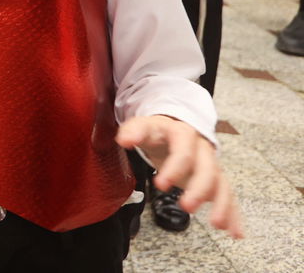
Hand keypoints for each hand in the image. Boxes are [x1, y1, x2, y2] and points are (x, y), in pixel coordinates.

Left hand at [117, 115, 243, 237]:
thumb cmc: (158, 131)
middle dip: (199, 189)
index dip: (174, 168)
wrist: (174, 126)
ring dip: (222, 205)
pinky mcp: (216, 179)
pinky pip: (228, 196)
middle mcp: (202, 149)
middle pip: (207, 169)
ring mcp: (211, 164)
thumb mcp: (144, 126)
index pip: (183, 150)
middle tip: (186, 207)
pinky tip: (235, 233)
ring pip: (221, 184)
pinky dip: (233, 215)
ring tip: (216, 224)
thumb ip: (134, 132)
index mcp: (183, 134)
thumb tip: (124, 139)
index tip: (160, 185)